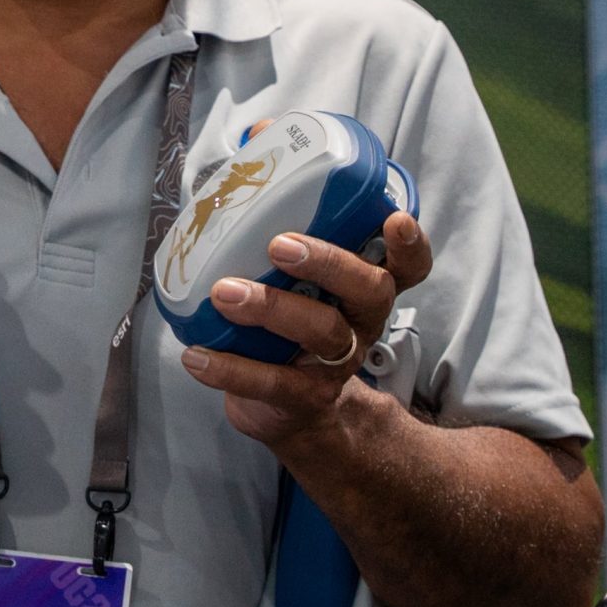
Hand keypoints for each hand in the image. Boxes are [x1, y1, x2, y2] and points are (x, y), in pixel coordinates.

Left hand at [178, 212, 431, 449]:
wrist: (291, 413)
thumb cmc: (286, 329)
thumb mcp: (294, 289)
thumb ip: (277, 245)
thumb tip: (225, 193)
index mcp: (361, 289)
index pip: (406, 267)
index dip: (409, 246)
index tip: (395, 220)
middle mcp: (359, 323)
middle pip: (370, 289)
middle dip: (329, 263)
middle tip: (280, 246)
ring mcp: (336, 362)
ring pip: (322, 330)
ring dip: (271, 306)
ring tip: (224, 293)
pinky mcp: (305, 397)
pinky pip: (274, 382)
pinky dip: (230, 368)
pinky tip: (197, 356)